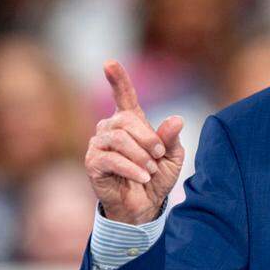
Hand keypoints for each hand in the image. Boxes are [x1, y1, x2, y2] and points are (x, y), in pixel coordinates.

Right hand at [84, 61, 185, 224]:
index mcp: (130, 123)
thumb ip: (171, 139)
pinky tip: (142, 178)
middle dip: (147, 138)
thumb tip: (176, 120)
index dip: (118, 79)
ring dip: (140, 155)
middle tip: (159, 156)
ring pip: (118, 138)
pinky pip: (111, 159)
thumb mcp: (172, 158)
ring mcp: (98, 145)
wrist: (144, 207)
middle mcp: (110, 129)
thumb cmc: (156, 178)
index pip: (123, 96)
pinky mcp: (92, 163)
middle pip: (125, 120)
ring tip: (151, 170)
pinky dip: (131, 168)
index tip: (109, 63)